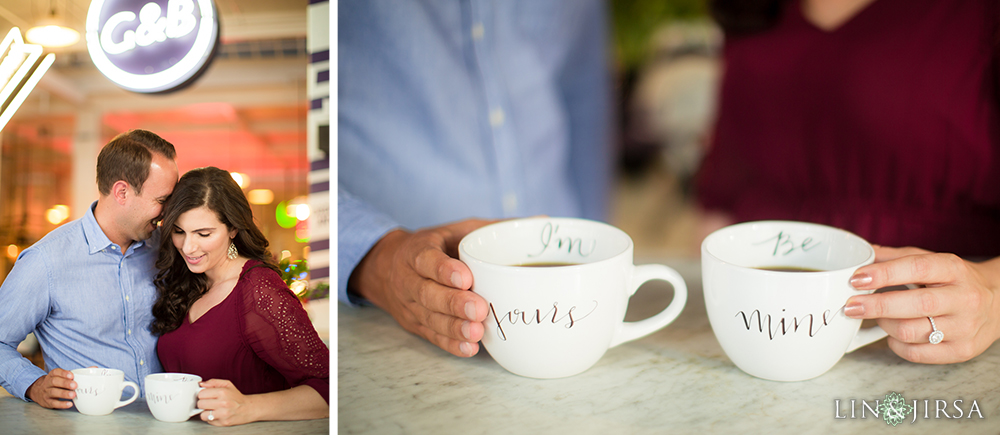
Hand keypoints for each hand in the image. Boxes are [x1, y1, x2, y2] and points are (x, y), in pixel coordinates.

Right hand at [27, 368, 75, 408]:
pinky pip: (53, 403)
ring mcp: (46, 393)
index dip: (63, 373)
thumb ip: (74, 374)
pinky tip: (69, 404)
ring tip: (73, 395)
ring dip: (64, 394)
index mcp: (51, 375)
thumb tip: (91, 369)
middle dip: (65, 383)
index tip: (72, 375)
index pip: (55, 372)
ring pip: (53, 392)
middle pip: (54, 381)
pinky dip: (62, 404)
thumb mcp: (60, 377)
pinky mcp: (47, 402)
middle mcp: (47, 383)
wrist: (38, 392)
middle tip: (75, 385)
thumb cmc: (56, 384)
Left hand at [197, 379, 250, 425]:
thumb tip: (201, 384)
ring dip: (205, 412)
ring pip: (202, 414)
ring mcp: (223, 414)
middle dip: (203, 403)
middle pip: (200, 404)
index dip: (203, 394)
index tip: (206, 395)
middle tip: (209, 402)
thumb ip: (213, 382)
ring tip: (212, 409)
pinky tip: (216, 414)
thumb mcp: (227, 384)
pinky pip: (208, 421)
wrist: (247, 408)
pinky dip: (210, 418)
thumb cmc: (236, 397)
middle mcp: (223, 403)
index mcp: (223, 392)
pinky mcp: (223, 422)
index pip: (201, 393)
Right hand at [349, 219, 493, 356]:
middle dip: (453, 303)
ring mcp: (409, 305)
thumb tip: (539, 221)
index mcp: (417, 250)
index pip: (426, 259)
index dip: (444, 270)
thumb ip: (491, 228)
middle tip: (479, 309)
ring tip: (477, 332)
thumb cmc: (437, 247)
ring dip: (454, 327)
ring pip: (429, 317)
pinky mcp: (416, 325)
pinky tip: (469, 348)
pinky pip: (432, 336)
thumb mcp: (457, 229)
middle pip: (426, 293)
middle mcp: (408, 278)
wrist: (390, 268)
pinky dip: (451, 344)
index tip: (466, 278)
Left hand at [845, 245, 999, 362]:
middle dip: (876, 306)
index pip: (917, 268)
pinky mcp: (963, 351)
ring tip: (877, 317)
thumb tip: (863, 252)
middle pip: (915, 305)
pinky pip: (918, 353)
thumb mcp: (931, 261)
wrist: (997, 302)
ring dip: (884, 325)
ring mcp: (966, 327)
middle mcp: (964, 298)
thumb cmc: (954, 281)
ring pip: (912, 332)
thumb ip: (897, 258)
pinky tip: (892, 335)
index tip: (857, 279)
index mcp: (954, 269)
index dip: (884, 274)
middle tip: (850, 306)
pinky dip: (896, 345)